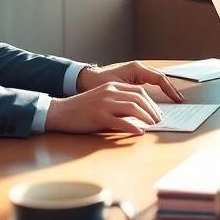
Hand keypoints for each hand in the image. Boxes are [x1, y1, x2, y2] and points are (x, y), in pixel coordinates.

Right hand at [45, 81, 164, 134]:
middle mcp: (110, 92)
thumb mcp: (102, 100)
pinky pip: (121, 121)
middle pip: (139, 98)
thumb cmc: (81, 109)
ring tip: (152, 125)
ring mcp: (104, 104)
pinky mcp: (99, 116)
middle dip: (152, 110)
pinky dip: (133, 127)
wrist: (60, 112)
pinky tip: (139, 132)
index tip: (156, 112)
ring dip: (146, 117)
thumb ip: (118, 104)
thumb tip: (136, 115)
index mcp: (112, 87)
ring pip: (133, 107)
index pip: (138, 91)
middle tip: (158, 120)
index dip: (150, 102)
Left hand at [77, 60, 185, 102]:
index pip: (160, 79)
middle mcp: (138, 68)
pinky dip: (156, 91)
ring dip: (164, 91)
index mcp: (137, 69)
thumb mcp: (117, 89)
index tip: (177, 99)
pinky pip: (149, 83)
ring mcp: (136, 72)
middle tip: (178, 101)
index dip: (170, 90)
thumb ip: (133, 96)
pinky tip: (158, 100)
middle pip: (160, 79)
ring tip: (172, 101)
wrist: (85, 78)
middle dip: (170, 90)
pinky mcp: (132, 77)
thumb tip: (146, 107)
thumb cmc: (98, 82)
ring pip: (156, 81)